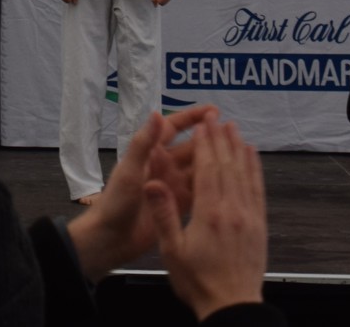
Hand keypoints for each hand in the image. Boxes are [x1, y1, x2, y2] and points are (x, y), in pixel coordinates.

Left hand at [65, 104, 217, 280]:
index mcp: (150, 154)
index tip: (214, 110)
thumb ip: (143, 143)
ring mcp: (171, 185)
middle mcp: (163, 166)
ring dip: (214, 162)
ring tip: (238, 155)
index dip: (191, 118)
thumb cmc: (116, 202)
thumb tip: (157, 113)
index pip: (173, 128)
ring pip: (198, 169)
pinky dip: (212, 186)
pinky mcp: (177, 204)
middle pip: (191, 148)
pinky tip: (232, 183)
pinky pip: (198, 192)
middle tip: (234, 134)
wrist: (111, 239)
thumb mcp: (130, 170)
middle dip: (209, 139)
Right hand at [145, 118, 267, 321]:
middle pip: (228, 166)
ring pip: (245, 175)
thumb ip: (164, 214)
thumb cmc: (198, 281)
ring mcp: (249, 217)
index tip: (202, 125)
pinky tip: (253, 158)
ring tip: (235, 129)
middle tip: (217, 118)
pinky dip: (255, 170)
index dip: (205, 145)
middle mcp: (233, 211)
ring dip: (240, 149)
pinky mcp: (259, 226)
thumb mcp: (171, 251)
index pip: (208, 170)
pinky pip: (258, 190)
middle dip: (222, 140)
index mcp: (210, 214)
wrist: (232, 305)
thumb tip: (153, 183)